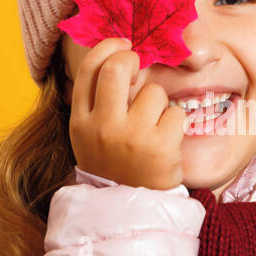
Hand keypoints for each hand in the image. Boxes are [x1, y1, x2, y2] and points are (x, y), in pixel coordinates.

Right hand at [68, 38, 188, 189]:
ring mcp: (131, 137)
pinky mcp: (159, 148)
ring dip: (159, 104)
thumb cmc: (114, 165)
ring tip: (153, 127)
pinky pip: (175, 114)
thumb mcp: (90, 136)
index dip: (108, 47)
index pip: (90, 68)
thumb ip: (98, 102)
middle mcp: (102, 127)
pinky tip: (166, 142)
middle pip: (118, 68)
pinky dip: (175, 125)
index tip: (122, 44)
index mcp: (81, 121)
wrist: (128, 211)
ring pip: (153, 92)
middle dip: (133, 59)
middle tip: (141, 68)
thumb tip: (118, 55)